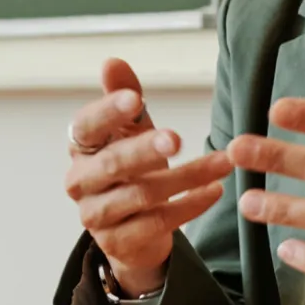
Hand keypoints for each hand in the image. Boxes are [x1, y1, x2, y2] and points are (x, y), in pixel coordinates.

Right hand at [64, 58, 231, 294]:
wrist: (133, 229)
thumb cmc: (132, 167)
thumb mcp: (131, 131)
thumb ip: (123, 95)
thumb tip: (112, 61)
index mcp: (80, 147)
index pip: (86, 126)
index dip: (108, 112)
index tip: (136, 99)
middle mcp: (80, 182)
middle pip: (112, 164)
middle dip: (146, 150)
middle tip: (177, 138)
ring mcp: (96, 216)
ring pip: (142, 195)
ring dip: (187, 177)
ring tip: (223, 162)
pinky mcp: (118, 242)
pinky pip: (158, 223)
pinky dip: (190, 205)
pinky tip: (215, 191)